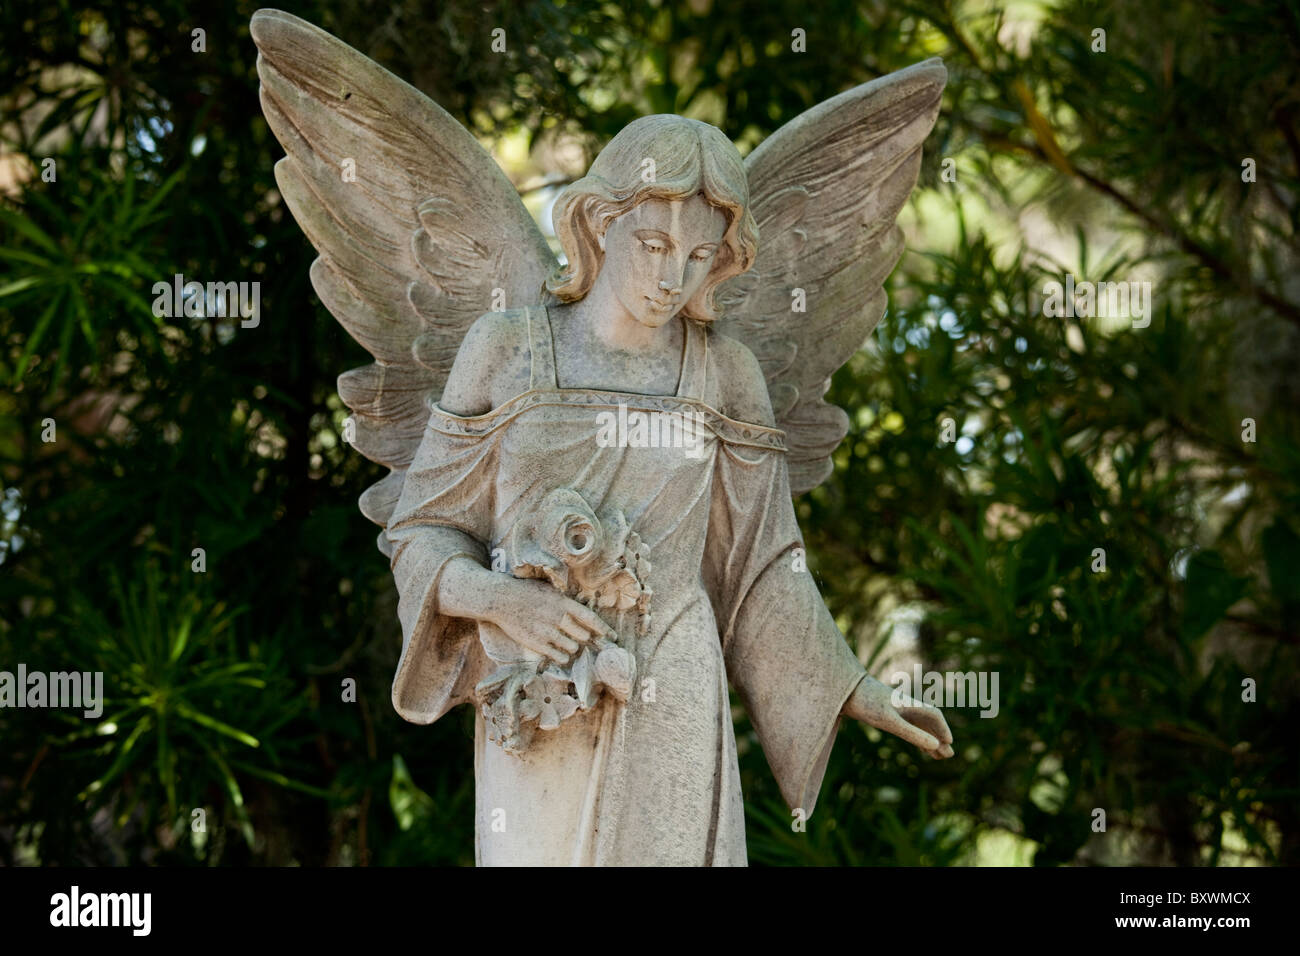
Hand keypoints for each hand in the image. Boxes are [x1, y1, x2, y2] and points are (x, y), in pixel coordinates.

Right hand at [438, 558, 611, 664]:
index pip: (591, 619)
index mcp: (563, 603)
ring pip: (572, 648)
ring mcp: (547, 632)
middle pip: (583, 636)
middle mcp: (558, 618)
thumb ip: (566, 602)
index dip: (604, 630)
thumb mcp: (550, 591)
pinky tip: (557, 650)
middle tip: (581, 638)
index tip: (612, 637)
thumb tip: (585, 614)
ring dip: (572, 647)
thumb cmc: (526, 593)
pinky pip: (558, 656)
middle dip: (584, 638)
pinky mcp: (537, 643)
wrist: (501, 599)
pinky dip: (561, 656)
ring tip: (564, 641)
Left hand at [843, 675, 954, 758]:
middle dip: (939, 738)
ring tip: (939, 756)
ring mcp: (897, 710)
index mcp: (909, 704)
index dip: (942, 729)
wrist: (842, 690)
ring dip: (930, 739)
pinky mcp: (887, 714)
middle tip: (948, 755)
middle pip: (929, 722)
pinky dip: (919, 737)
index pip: (933, 715)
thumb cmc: (866, 703)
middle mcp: (906, 706)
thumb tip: (937, 746)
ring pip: (920, 726)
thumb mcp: (889, 722)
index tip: (948, 743)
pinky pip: (909, 727)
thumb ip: (912, 734)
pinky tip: (921, 748)